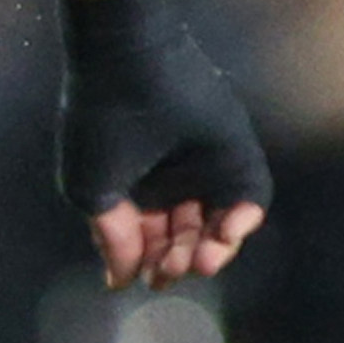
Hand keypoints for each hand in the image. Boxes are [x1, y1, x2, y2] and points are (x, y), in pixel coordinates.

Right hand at [56, 0, 271, 288]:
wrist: (128, 62)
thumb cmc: (102, 125)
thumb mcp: (93, 191)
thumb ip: (113, 240)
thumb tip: (121, 281)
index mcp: (135, 191)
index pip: (151, 242)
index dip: (151, 264)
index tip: (149, 277)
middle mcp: (172, 182)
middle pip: (186, 238)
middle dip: (181, 260)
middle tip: (174, 269)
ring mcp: (206, 167)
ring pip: (218, 225)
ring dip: (213, 249)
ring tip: (202, 259)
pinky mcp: (235, 152)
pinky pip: (250, 196)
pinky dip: (244, 220)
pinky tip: (226, 233)